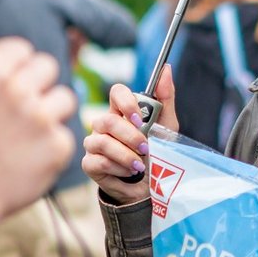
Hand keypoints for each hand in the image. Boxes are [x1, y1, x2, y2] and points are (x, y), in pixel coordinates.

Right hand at [0, 2, 77, 256]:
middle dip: (33, 86)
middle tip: (10, 115)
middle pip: (48, 67)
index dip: (10, 69)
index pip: (22, 48)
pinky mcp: (59, 147)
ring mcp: (41, 119)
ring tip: (19, 136)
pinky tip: (26, 157)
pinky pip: (66, 132)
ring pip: (64, 97)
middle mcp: (18, 90)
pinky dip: (51, 145)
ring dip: (47, 113)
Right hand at [81, 71, 178, 203]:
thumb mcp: (167, 126)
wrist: (151, 187)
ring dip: (125, 155)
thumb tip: (167, 69)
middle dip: (129, 136)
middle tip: (146, 147)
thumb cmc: (157, 154)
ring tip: (140, 164)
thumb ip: (165, 98)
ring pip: (101, 141)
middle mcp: (105, 125)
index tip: (140, 118)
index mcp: (122, 112)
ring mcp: (95, 143)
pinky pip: (98, 161)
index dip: (126, 103)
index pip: (117, 92)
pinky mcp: (90, 163)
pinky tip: (128, 172)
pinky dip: (118, 168)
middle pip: (107, 120)